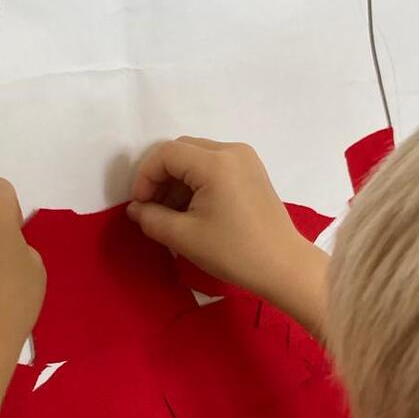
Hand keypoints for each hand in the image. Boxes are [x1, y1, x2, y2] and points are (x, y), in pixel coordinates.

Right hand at [127, 137, 327, 330]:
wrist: (283, 266)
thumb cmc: (234, 252)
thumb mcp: (184, 237)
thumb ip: (151, 218)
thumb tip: (135, 208)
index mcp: (215, 163)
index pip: (166, 154)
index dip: (145, 177)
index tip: (140, 206)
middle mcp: (232, 151)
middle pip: (181, 151)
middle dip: (160, 177)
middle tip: (153, 209)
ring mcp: (245, 159)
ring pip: (196, 157)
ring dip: (178, 180)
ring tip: (172, 214)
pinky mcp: (252, 171)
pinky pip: (214, 166)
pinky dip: (196, 182)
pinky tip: (193, 210)